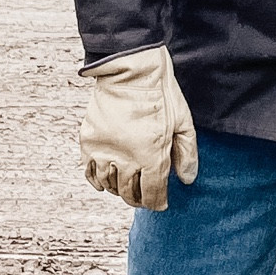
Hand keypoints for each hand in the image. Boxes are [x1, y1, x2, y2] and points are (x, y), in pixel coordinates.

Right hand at [78, 46, 198, 210]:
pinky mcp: (89, 141)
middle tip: (144, 198)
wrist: (131, 70)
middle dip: (139, 200)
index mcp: (152, 156)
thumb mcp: (184, 123)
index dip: (157, 203)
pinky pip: (89, 171)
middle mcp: (125, 158)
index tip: (161, 204)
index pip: (153, 193)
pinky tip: (106, 181)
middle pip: (130, 193)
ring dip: (119, 191)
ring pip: (109, 185)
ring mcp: (105, 150)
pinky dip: (97, 181)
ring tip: (127, 189)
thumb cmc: (161, 94)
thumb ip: (187, 154)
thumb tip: (187, 180)